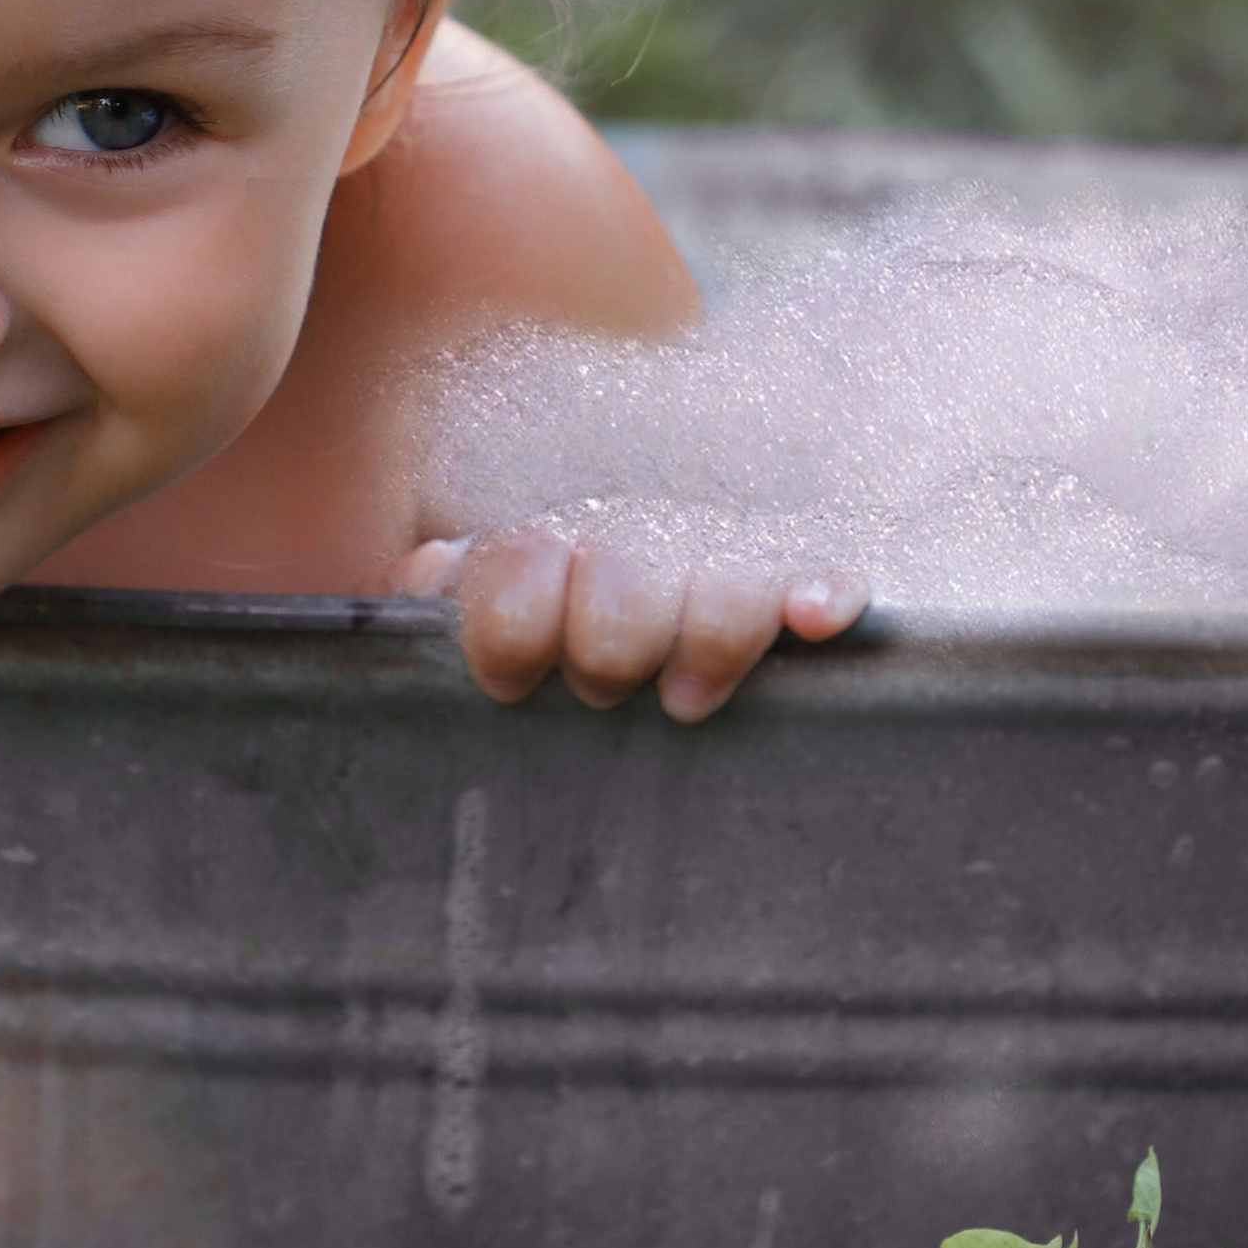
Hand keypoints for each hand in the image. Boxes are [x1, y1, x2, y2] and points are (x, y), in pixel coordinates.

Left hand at [387, 526, 865, 720]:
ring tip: (684, 703)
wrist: (665, 599)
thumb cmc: (554, 644)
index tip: (506, 682)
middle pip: (626, 567)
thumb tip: (420, 580)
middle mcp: (640, 544)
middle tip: (604, 691)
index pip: (522, 559)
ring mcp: (725, 562)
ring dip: (707, 636)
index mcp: (553, 551)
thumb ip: (438, 602)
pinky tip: (813, 620)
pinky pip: (827, 573)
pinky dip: (821, 592)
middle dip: (609, 638)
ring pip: (726, 577)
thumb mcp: (485, 622)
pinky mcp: (808, 584)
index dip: (506, 623)